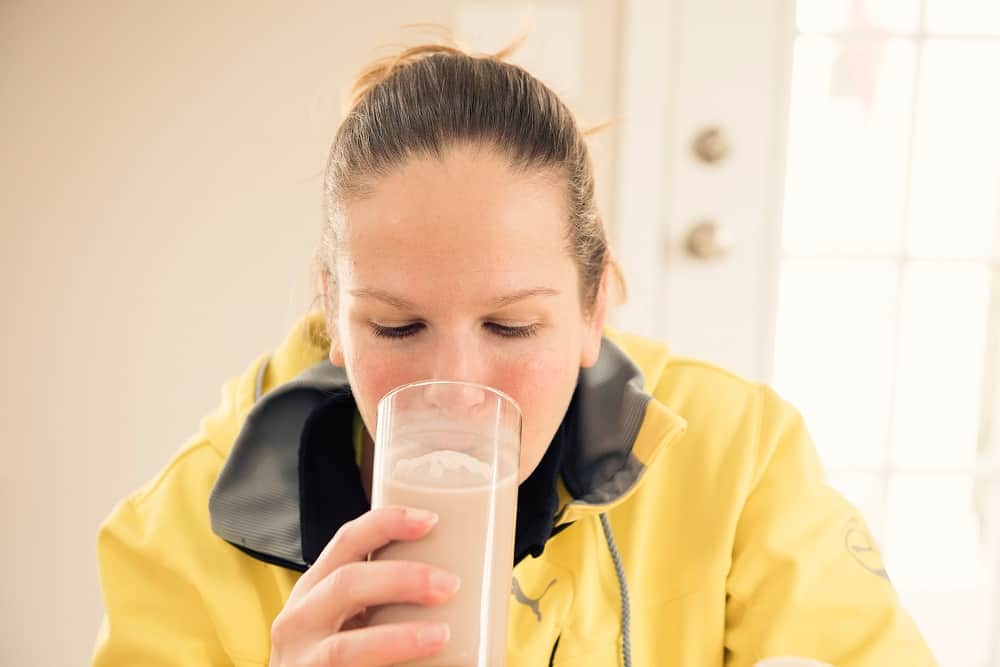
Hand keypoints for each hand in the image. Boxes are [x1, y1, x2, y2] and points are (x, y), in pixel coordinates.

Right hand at [268, 506, 459, 665]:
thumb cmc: (347, 655)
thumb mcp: (355, 619)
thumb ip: (388, 600)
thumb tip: (456, 583)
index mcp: (317, 587)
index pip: (347, 540)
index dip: (386, 524)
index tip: (431, 520)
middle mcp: (301, 617)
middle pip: (346, 583)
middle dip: (401, 579)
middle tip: (450, 585)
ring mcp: (302, 660)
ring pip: (344, 647)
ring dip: (398, 639)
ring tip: (441, 635)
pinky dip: (387, 666)